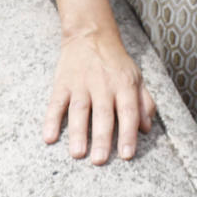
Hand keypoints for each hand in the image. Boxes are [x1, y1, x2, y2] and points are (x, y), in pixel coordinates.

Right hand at [43, 30, 155, 162]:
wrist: (91, 35)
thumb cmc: (116, 62)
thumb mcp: (136, 77)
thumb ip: (144, 102)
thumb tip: (148, 128)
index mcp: (125, 84)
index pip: (129, 111)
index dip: (129, 134)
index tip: (127, 155)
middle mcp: (104, 85)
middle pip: (103, 114)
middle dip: (103, 139)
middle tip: (100, 161)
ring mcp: (81, 84)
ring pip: (80, 111)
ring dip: (78, 133)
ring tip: (78, 154)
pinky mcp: (62, 83)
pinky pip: (55, 103)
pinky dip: (51, 120)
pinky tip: (49, 137)